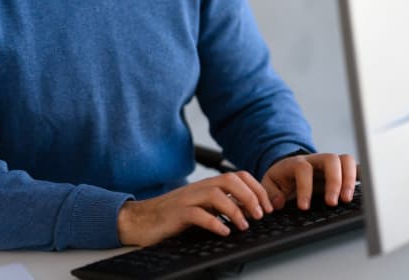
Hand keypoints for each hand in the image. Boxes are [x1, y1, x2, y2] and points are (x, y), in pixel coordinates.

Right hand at [117, 171, 271, 245]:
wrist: (140, 220)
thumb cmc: (171, 216)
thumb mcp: (200, 207)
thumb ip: (220, 205)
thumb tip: (248, 211)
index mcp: (206, 185)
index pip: (238, 176)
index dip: (256, 188)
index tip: (268, 205)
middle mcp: (198, 188)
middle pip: (230, 180)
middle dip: (250, 196)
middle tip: (260, 214)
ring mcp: (187, 199)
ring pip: (216, 194)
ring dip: (235, 209)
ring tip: (244, 225)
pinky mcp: (176, 213)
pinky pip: (198, 214)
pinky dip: (214, 223)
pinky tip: (224, 232)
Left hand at [261, 152, 356, 210]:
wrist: (288, 168)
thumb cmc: (281, 179)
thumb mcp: (269, 184)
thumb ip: (270, 193)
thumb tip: (277, 203)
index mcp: (296, 163)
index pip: (303, 169)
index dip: (305, 187)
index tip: (304, 207)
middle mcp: (316, 160)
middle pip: (330, 159)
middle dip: (334, 181)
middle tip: (332, 202)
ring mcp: (330, 163)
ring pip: (346, 160)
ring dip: (350, 179)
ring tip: (347, 199)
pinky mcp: (341, 170)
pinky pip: (356, 167)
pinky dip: (364, 176)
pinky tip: (369, 188)